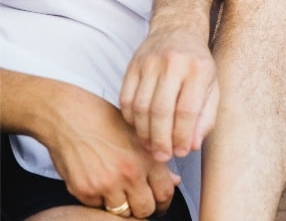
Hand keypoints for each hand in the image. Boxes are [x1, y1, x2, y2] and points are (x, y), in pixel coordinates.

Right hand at [48, 91, 180, 217]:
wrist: (68, 116)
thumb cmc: (104, 120)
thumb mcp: (139, 133)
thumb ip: (157, 160)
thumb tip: (174, 181)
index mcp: (147, 158)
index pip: (165, 193)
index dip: (164, 201)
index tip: (160, 201)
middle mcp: (128, 174)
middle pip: (145, 209)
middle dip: (145, 207)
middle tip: (140, 201)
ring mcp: (105, 185)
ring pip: (122, 213)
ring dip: (123, 206)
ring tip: (121, 194)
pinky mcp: (83, 191)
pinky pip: (97, 207)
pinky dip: (100, 201)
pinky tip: (100, 185)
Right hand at [119, 22, 217, 162]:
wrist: (178, 30)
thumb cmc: (198, 65)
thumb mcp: (212, 87)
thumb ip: (206, 117)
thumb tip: (192, 145)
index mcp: (198, 69)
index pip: (187, 110)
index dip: (183, 136)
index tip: (182, 152)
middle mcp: (173, 64)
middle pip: (161, 110)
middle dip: (161, 139)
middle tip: (162, 156)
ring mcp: (149, 63)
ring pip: (140, 107)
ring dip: (144, 133)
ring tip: (151, 147)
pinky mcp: (132, 66)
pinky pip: (126, 99)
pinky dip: (131, 120)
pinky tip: (139, 129)